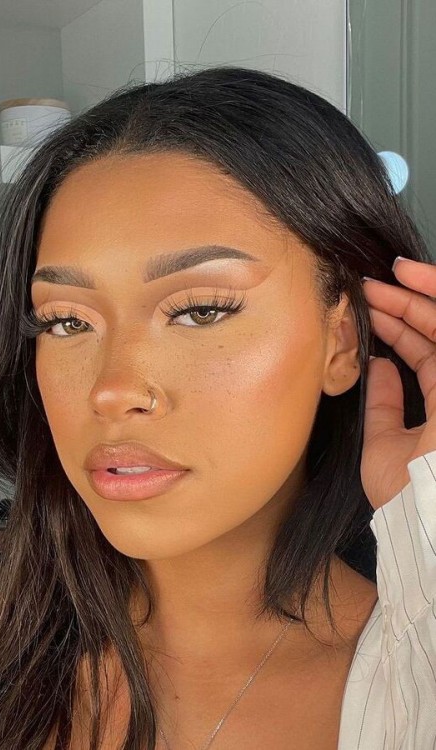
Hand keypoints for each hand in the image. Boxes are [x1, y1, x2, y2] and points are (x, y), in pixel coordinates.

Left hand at [361, 256, 435, 510]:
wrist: (424, 517)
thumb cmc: (405, 492)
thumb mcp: (385, 442)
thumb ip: (385, 403)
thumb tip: (378, 365)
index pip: (428, 356)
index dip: (402, 330)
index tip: (371, 310)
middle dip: (405, 304)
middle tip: (369, 286)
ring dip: (415, 297)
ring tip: (378, 281)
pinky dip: (430, 304)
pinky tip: (406, 283)